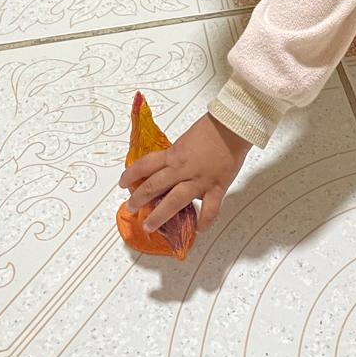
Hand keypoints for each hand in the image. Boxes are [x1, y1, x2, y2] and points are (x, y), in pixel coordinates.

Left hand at [120, 112, 251, 234]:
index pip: (146, 165)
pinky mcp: (217, 188)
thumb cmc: (212, 127)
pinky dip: (204, 221)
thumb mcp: (187, 138)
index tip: (123, 182)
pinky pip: (209, 210)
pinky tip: (199, 229)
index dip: (131, 174)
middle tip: (130, 208)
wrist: (233, 127)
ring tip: (149, 226)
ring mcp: (199, 181)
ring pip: (174, 202)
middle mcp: (182, 169)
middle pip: (154, 186)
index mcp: (174, 154)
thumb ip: (179, 154)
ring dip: (160, 215)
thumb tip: (173, 165)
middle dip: (139, 199)